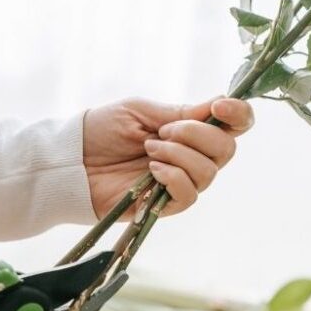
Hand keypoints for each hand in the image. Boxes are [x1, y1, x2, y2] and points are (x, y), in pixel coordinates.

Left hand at [84, 97, 253, 217]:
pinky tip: (151, 170)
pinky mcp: (166, 205)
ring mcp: (181, 181)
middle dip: (198, 134)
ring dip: (179, 155)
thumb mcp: (141, 111)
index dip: (238, 114)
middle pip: (227, 149)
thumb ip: (180, 112)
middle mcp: (192, 157)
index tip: (219, 106)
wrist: (72, 160)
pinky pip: (189, 194)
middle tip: (163, 131)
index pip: (234, 125)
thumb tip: (217, 105)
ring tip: (148, 149)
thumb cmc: (102, 131)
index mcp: (190, 130)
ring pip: (209, 172)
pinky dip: (173, 177)